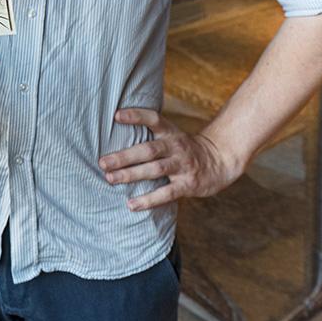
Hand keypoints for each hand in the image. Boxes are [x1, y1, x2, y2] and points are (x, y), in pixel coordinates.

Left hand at [99, 108, 243, 210]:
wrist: (219, 161)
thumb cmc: (184, 149)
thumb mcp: (171, 135)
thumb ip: (149, 134)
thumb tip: (114, 130)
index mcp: (170, 132)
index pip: (153, 119)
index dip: (136, 116)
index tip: (116, 115)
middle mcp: (176, 147)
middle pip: (148, 150)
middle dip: (124, 156)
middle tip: (102, 162)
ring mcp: (183, 166)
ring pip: (155, 170)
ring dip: (131, 175)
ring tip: (110, 179)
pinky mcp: (188, 185)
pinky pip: (167, 193)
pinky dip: (148, 200)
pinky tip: (132, 205)